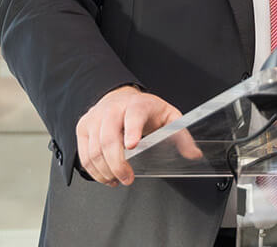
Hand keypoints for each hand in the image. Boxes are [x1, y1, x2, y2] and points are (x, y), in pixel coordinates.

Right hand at [75, 85, 190, 186]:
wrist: (120, 97)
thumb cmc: (145, 110)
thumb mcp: (169, 117)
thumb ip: (181, 135)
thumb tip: (193, 154)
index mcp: (137, 105)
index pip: (133, 115)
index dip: (132, 130)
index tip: (133, 145)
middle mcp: (112, 109)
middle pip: (108, 138)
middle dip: (117, 164)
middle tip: (128, 178)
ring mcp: (95, 117)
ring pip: (94, 150)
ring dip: (105, 171)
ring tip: (117, 179)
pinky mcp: (83, 127)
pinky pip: (84, 154)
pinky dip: (93, 170)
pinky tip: (106, 176)